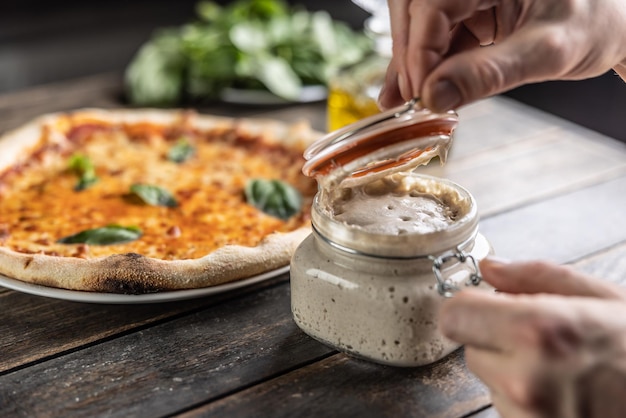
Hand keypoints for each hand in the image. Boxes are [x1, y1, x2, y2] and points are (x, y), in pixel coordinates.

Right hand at [379, 0, 625, 111]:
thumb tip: (434, 97)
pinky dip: (427, 65)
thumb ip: (489, 73)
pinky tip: (417, 90)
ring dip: (410, 63)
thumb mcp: (548, 51)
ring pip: (421, 24)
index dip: (418, 51)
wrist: (615, 24)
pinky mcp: (472, 12)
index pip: (433, 6)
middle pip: (416, 10)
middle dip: (407, 55)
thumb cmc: (596, 22)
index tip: (417, 93)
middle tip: (404, 98)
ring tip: (400, 100)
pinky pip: (438, 36)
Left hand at [439, 258, 625, 416]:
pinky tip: (566, 394)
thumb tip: (489, 267)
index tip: (486, 306)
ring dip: (512, 371)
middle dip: (496, 338)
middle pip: (470, 348)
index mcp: (539, 331)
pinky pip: (508, 409)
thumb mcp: (604, 297)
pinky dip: (526, 400)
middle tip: (544, 340)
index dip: (470, 306)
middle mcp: (526, 379)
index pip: (454, 314)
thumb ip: (536, 277)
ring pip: (489, 381)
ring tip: (564, 371)